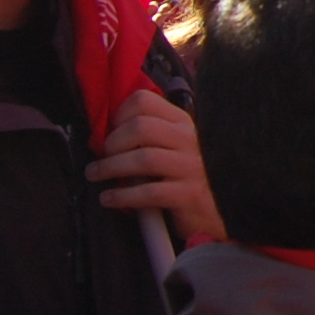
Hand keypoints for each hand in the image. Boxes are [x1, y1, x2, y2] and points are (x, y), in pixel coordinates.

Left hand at [86, 88, 225, 241]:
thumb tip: (109, 131)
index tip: (112, 133)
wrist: (217, 212)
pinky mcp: (188, 195)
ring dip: (110, 168)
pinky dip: (122, 195)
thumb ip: (152, 135)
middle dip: (112, 143)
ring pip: (143, 158)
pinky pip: (149, 192)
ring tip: (96, 176)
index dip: (120, 114)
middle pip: (141, 128)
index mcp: (184, 123)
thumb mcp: (177, 147)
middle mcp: (190, 140)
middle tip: (103, 158)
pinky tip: (109, 199)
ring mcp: (191, 167)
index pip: (145, 101)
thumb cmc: (189, 178)